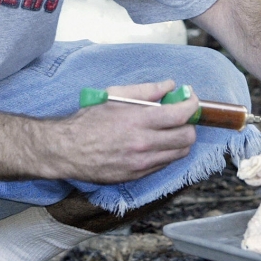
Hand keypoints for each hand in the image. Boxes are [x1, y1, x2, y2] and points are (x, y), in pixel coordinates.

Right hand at [49, 80, 198, 183]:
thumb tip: (170, 86)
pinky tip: (156, 142)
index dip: (192, 105)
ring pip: (180, 152)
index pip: (181, 114)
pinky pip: (165, 163)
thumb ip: (146, 90)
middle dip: (190, 124)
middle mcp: (143, 143)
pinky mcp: (138, 175)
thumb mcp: (114, 96)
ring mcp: (142, 162)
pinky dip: (167, 151)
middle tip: (182, 116)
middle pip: (187, 137)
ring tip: (170, 130)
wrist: (68, 150)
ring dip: (181, 139)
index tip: (190, 99)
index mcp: (138, 120)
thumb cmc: (89, 120)